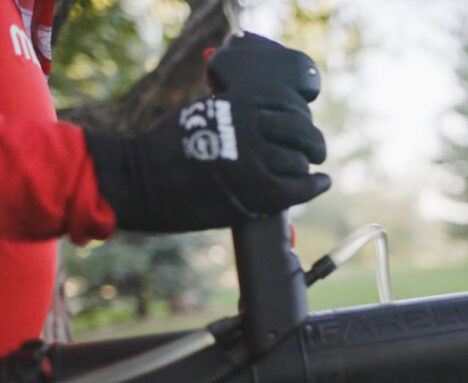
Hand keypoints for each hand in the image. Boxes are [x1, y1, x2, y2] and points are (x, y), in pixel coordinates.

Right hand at [84, 85, 329, 231]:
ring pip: (299, 160)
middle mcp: (250, 125)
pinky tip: (321, 183)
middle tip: (317, 151)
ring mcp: (254, 158)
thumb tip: (268, 121)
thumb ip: (234, 112)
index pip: (288, 100)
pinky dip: (314, 185)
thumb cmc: (166, 150)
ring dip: (305, 167)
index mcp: (236, 101)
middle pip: (301, 130)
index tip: (302, 123)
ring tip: (307, 171)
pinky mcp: (255, 189)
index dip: (300, 114)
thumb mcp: (202, 112)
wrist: (139, 180)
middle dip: (313, 141)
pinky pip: (298, 187)